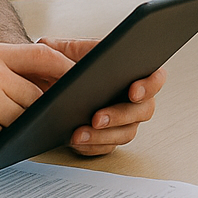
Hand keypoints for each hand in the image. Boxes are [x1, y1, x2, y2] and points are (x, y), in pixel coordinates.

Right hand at [0, 42, 75, 169]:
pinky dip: (7, 140)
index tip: (86, 83)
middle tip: (50, 118)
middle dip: (45, 109)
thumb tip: (56, 91)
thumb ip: (12, 77)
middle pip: (39, 91)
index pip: (43, 54)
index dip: (67, 69)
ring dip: (22, 127)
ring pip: (27, 114)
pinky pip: (9, 134)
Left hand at [39, 38, 167, 156]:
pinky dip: (92, 146)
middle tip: (98, 117)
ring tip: (80, 133)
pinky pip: (107, 148)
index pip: (155, 77)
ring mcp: (121, 121)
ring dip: (104, 135)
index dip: (150, 85)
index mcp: (130, 72)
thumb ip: (69, 50)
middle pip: (143, 111)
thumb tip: (73, 62)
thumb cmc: (59, 65)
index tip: (133, 91)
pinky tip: (77, 141)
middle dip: (121, 116)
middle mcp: (131, 98)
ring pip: (126, 133)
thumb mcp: (62, 49)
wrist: (43, 86)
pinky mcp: (107, 139)